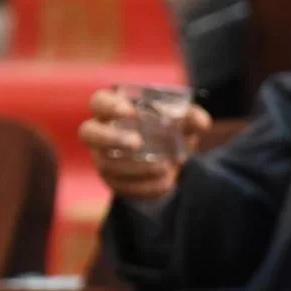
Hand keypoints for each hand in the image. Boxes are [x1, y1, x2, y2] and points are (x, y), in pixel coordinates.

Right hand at [78, 87, 211, 199]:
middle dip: (111, 138)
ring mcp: (103, 159)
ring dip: (136, 167)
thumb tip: (202, 123)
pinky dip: (146, 187)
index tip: (130, 111)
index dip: (110, 106)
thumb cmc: (169, 130)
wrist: (169, 161)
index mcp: (113, 111)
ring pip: (107, 164)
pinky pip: (121, 187)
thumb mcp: (183, 122)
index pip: (99, 102)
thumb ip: (192, 118)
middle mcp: (100, 133)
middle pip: (88, 133)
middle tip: (137, 143)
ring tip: (164, 166)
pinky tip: (166, 183)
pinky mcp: (113, 182)